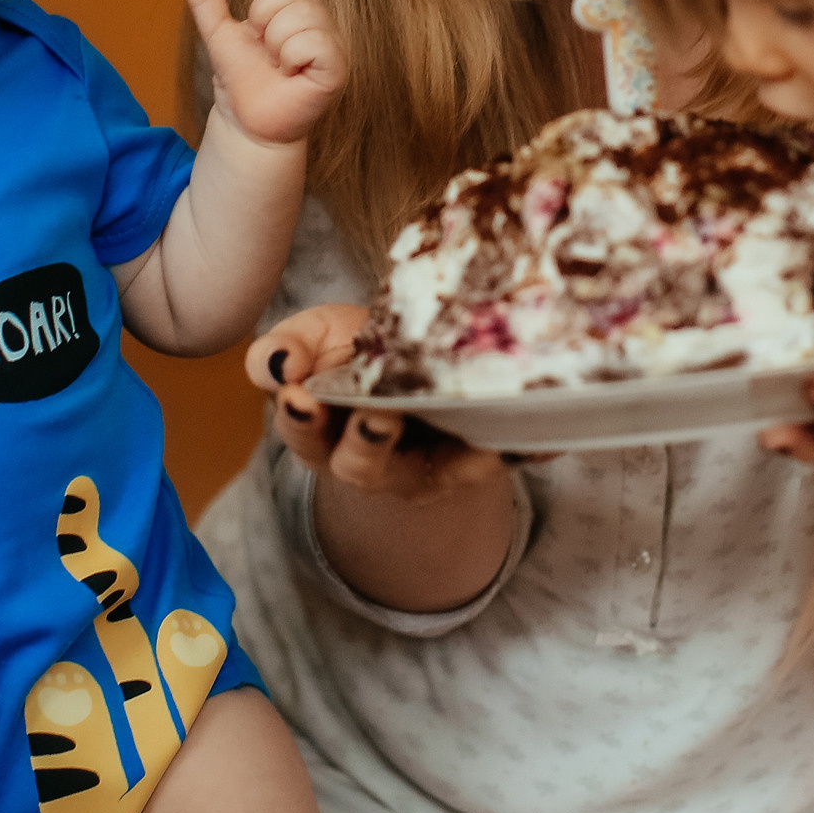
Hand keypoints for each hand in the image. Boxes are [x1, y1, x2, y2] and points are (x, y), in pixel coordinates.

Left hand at [179, 0, 345, 149]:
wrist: (246, 121)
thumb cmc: (241, 80)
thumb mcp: (220, 35)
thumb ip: (207, 3)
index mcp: (294, 9)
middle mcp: (319, 21)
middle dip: (264, 18)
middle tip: (263, 48)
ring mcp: (332, 42)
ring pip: (302, 15)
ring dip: (276, 43)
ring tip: (277, 65)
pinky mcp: (337, 65)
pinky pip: (313, 42)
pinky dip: (291, 57)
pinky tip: (291, 74)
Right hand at [246, 304, 516, 497]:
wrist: (417, 359)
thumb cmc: (354, 351)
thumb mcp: (315, 338)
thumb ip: (285, 350)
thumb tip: (274, 365)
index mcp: (321, 431)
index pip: (303, 432)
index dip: (300, 418)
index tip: (301, 397)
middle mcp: (369, 460)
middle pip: (361, 465)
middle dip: (368, 442)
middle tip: (379, 414)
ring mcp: (424, 468)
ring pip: (429, 474)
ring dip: (443, 455)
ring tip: (452, 421)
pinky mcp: (475, 464)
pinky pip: (497, 462)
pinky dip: (518, 451)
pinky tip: (539, 440)